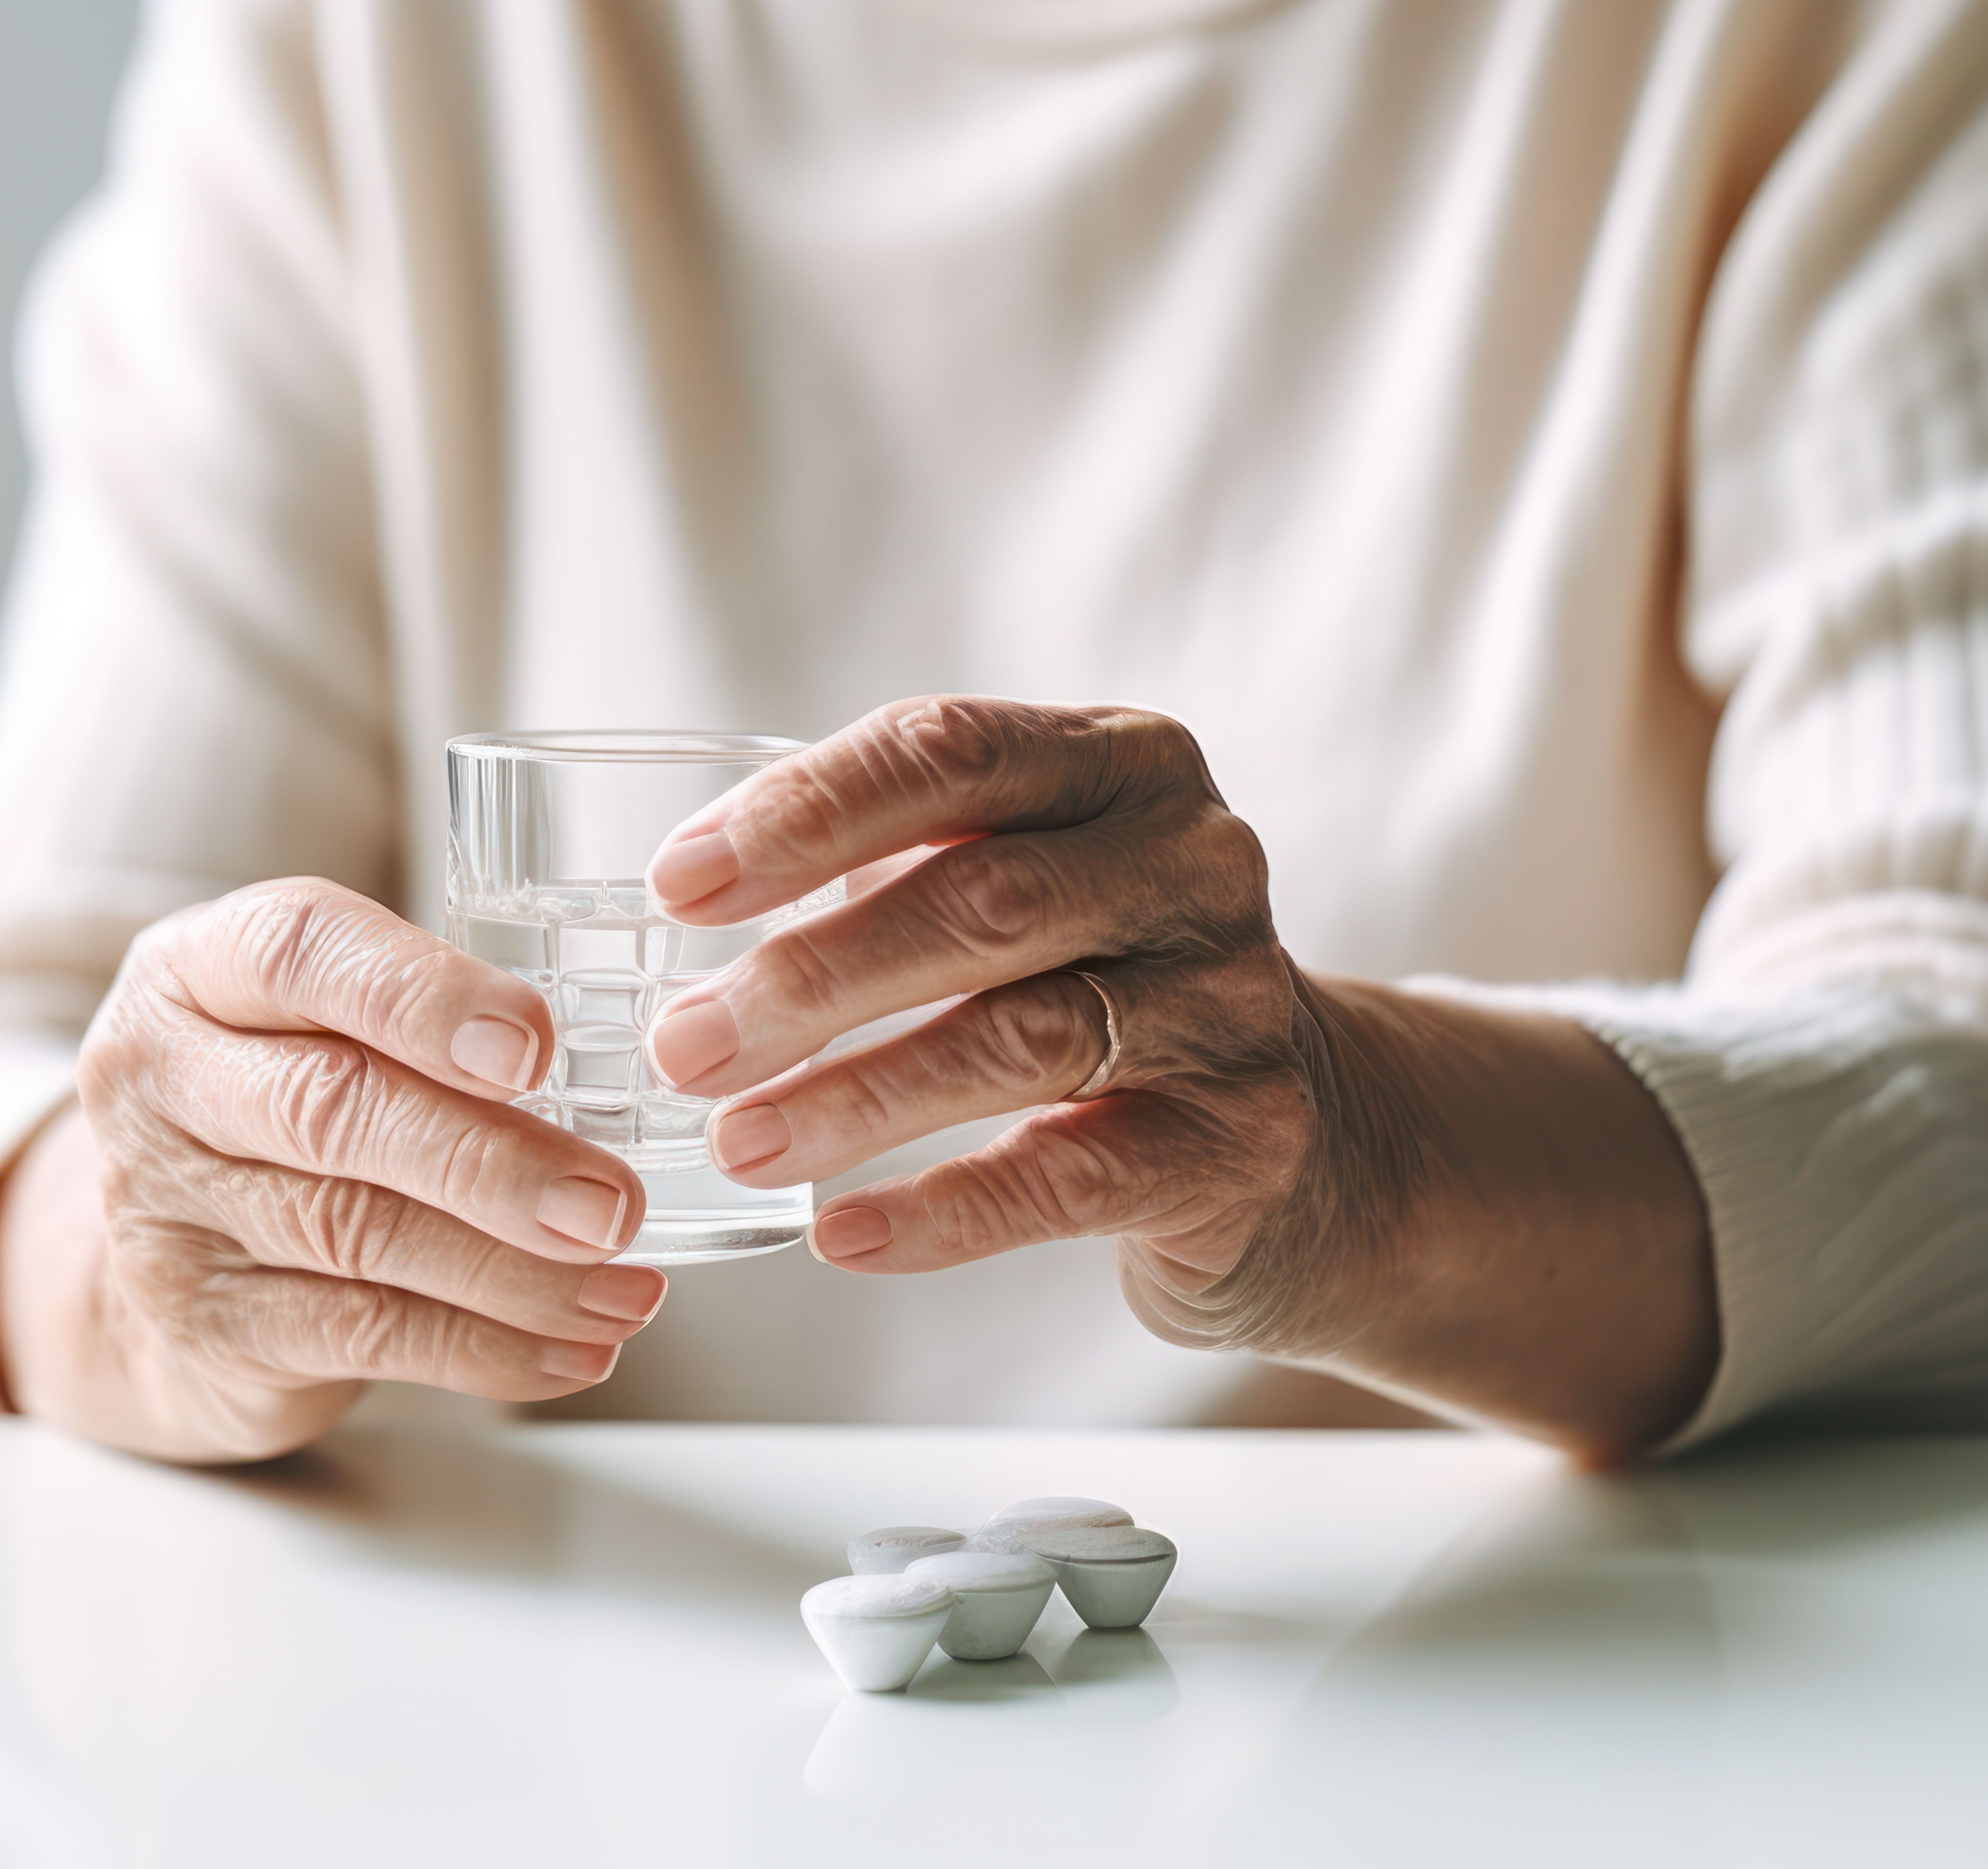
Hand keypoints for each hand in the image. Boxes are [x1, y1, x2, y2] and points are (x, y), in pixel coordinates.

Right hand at [0, 879, 669, 1462]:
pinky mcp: (202, 1322)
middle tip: (611, 1204)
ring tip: (625, 1287)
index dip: (424, 996)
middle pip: (333, 1110)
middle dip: (490, 1161)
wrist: (144, 1259)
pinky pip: (362, 1336)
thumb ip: (429, 1024)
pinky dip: (485, 1350)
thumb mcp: (323, 1023)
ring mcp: (168, 1205)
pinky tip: (576, 1349)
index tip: (535, 1047)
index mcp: (200, 967)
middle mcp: (161, 1075)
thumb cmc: (284, 1102)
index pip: (302, 950)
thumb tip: (613, 1086)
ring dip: (514, 1272)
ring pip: (358, 1236)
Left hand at [637, 697, 1715, 1459]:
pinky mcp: (1242, 1143)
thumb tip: (689, 902)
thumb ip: (896, 864)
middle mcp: (1196, 865)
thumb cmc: (1105, 987)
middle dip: (811, 978)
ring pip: (1019, 1043)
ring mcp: (1233, 1005)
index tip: (675, 887)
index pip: (949, 753)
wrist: (1312, 1136)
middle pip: (981, 904)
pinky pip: (1069, 1177)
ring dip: (854, 1098)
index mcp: (1126, 764)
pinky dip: (942, 1211)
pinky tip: (839, 1235)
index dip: (805, 813)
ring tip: (734, 1141)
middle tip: (680, 1045)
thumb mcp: (1027, 885)